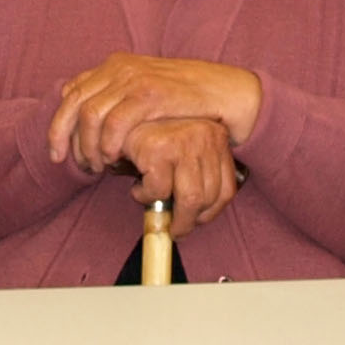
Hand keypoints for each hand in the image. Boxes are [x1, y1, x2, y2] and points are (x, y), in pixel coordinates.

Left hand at [48, 54, 264, 175]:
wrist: (222, 91)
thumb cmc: (183, 99)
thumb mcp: (144, 92)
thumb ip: (117, 101)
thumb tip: (87, 124)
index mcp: (114, 66)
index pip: (71, 93)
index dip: (58, 126)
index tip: (58, 154)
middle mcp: (119, 68)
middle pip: (74, 104)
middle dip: (66, 140)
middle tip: (77, 166)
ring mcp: (135, 78)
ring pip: (90, 115)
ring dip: (89, 146)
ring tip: (99, 166)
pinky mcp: (150, 93)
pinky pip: (115, 122)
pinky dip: (109, 143)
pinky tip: (115, 158)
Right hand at [118, 116, 241, 235]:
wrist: (118, 115)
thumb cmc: (150, 136)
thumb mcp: (184, 149)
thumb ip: (196, 174)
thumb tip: (200, 216)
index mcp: (216, 136)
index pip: (227, 189)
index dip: (211, 213)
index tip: (197, 221)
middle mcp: (205, 135)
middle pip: (208, 197)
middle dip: (189, 221)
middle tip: (174, 228)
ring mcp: (183, 141)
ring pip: (189, 200)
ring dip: (170, 216)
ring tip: (155, 209)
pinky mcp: (159, 149)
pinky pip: (158, 191)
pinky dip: (145, 197)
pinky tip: (138, 187)